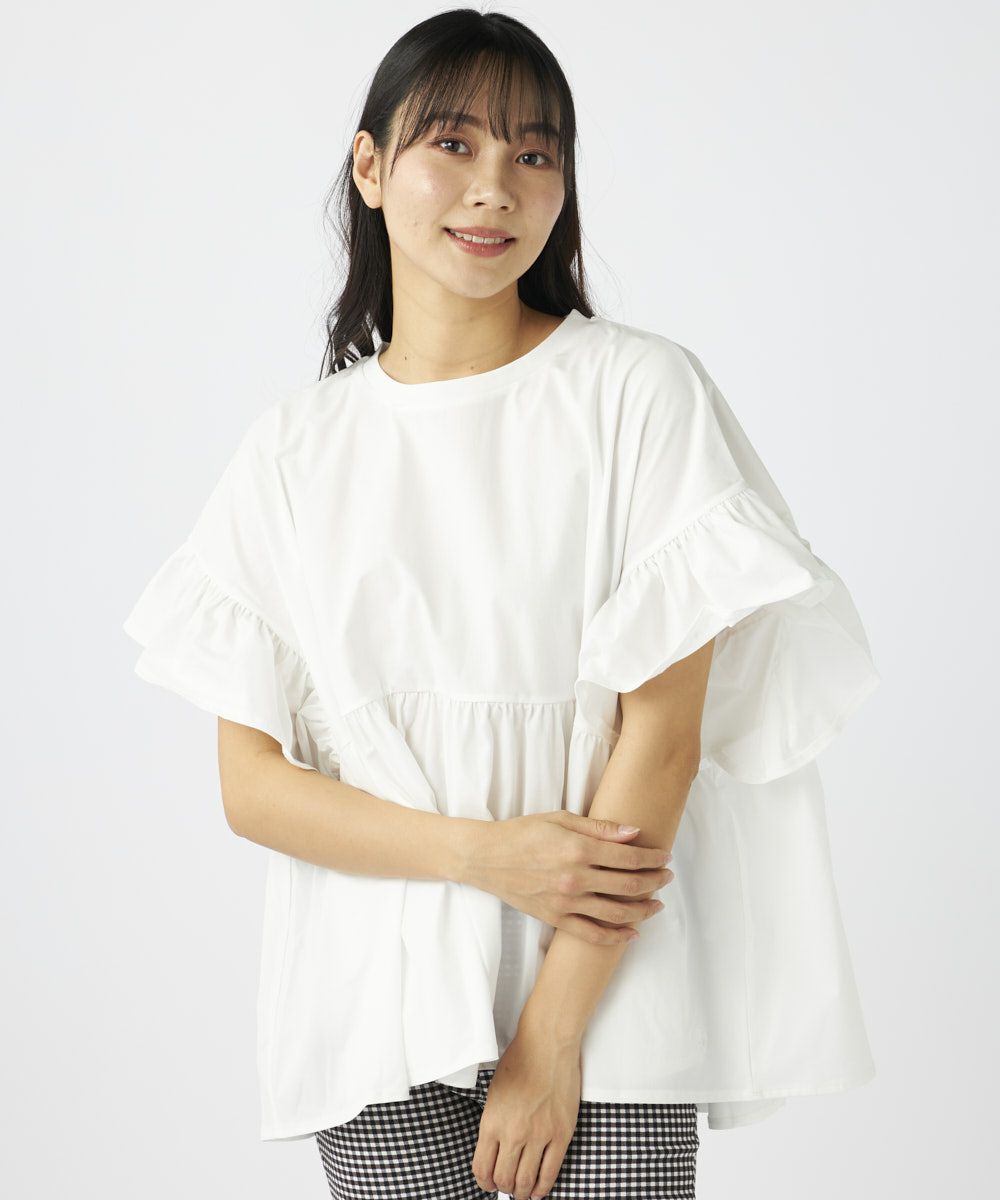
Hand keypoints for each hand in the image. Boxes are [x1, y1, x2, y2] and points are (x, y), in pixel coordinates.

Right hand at [465, 812, 673, 944]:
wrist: (487, 857)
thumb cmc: (523, 832)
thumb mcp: (561, 819)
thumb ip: (600, 828)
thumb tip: (634, 833)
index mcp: (578, 849)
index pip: (628, 857)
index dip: (652, 858)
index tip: (665, 858)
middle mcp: (575, 878)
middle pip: (628, 885)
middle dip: (654, 882)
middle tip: (667, 878)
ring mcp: (566, 902)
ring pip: (616, 913)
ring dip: (643, 911)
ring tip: (657, 905)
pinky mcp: (555, 918)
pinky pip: (591, 934)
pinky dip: (615, 937)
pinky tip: (632, 933)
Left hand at [472, 1028, 580, 1199]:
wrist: (547, 1044)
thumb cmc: (519, 1061)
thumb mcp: (494, 1093)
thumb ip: (494, 1122)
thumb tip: (495, 1149)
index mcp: (491, 1122)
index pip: (482, 1168)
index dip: (484, 1182)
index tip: (488, 1183)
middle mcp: (513, 1133)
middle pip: (504, 1179)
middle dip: (504, 1187)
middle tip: (507, 1186)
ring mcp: (539, 1135)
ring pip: (526, 1181)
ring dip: (523, 1192)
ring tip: (523, 1192)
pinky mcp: (561, 1134)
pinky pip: (551, 1172)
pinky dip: (543, 1187)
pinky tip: (539, 1190)